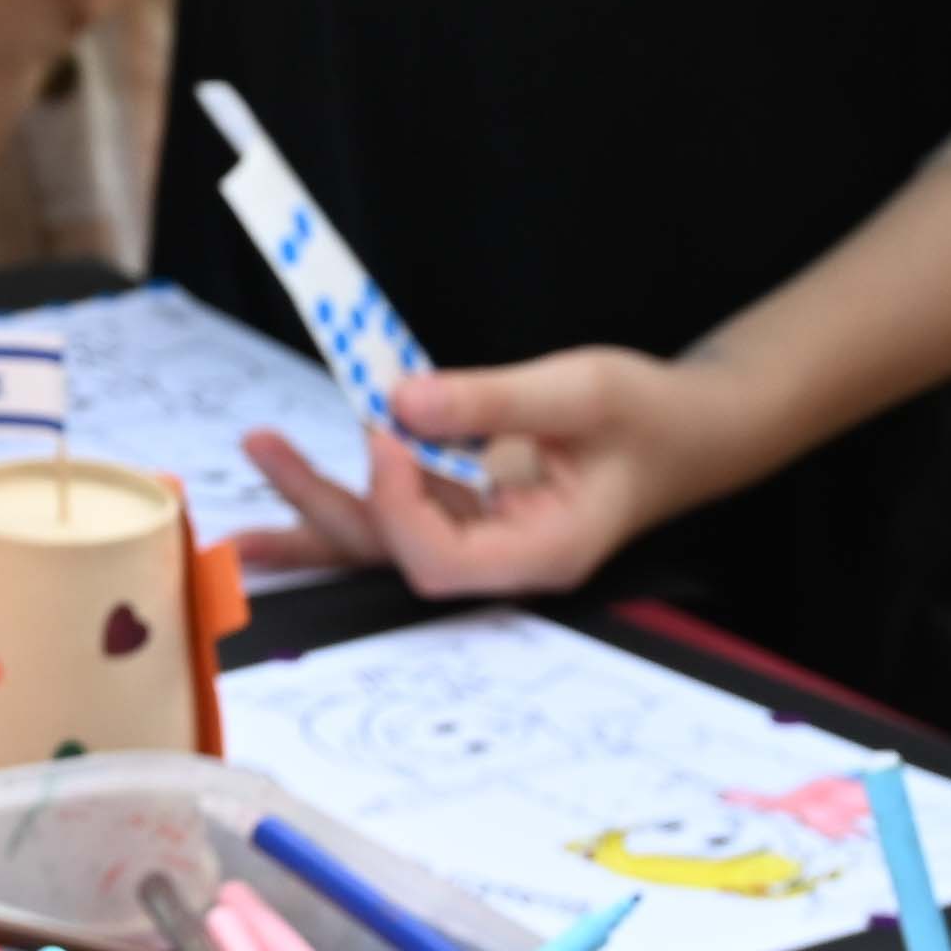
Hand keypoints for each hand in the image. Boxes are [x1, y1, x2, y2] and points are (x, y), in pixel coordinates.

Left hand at [238, 346, 754, 602]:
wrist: (695, 428)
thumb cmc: (654, 415)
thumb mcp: (583, 390)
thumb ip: (493, 400)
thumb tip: (400, 399)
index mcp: (543, 551)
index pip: (441, 560)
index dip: (398, 502)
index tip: (385, 429)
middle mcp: (504, 557)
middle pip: (392, 552)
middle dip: (320, 507)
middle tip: (259, 446)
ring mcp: (485, 532)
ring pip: (385, 530)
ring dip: (316, 496)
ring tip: (255, 449)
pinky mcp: (472, 503)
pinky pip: (401, 498)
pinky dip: (354, 474)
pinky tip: (294, 454)